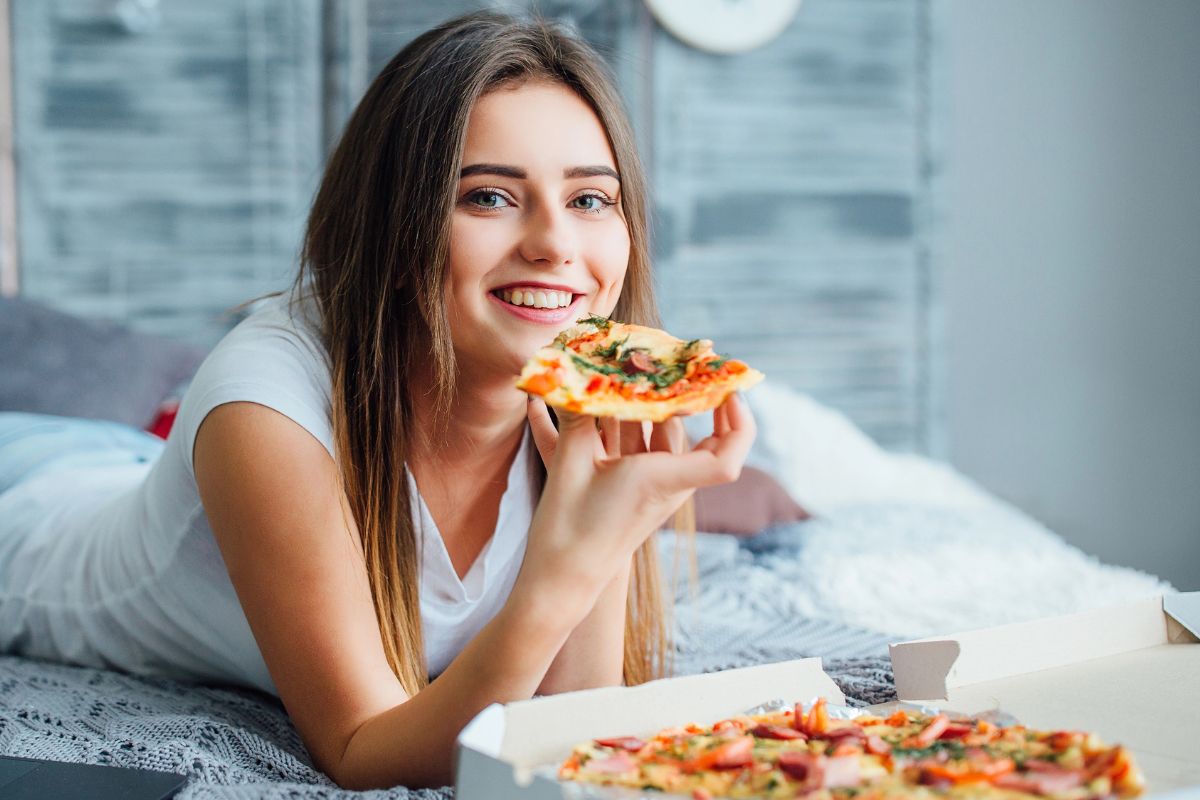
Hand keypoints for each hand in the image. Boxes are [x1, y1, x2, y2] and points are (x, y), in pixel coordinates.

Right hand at [516, 394, 755, 607]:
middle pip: (702, 439)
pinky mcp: (635, 489)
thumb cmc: (568, 530)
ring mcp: (653, 488)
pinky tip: (616, 402)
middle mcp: (667, 484)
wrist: (560, 579)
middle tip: (682, 364)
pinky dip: (636, 424)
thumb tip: (569, 373)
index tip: (726, 387)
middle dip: (696, 399)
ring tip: (639, 370)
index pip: (727, 458)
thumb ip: (578, 417)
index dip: (739, 421)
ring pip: (668, 438)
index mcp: (662, 480)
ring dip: (658, 407)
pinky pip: (645, 449)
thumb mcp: (570, 465)